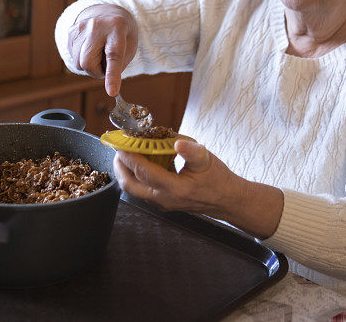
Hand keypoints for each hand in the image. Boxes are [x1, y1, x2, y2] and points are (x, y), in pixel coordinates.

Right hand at [68, 4, 137, 95]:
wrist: (109, 12)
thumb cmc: (123, 33)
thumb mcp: (131, 45)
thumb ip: (119, 63)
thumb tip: (103, 77)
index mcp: (117, 27)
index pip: (114, 55)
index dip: (112, 75)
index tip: (112, 91)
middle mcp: (96, 25)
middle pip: (88, 62)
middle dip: (97, 71)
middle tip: (106, 65)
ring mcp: (80, 27)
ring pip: (79, 63)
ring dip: (90, 65)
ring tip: (99, 52)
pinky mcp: (71, 32)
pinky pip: (74, 58)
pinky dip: (83, 59)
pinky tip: (90, 49)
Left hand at [113, 139, 239, 216]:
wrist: (227, 200)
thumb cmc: (218, 179)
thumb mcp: (207, 160)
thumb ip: (192, 151)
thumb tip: (178, 143)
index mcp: (175, 188)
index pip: (144, 172)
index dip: (130, 156)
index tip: (122, 143)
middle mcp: (165, 199)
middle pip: (130, 186)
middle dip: (120, 167)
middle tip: (118, 149)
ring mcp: (162, 204)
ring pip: (134, 190)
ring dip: (126, 172)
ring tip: (125, 155)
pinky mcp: (163, 204)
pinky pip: (142, 191)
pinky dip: (135, 177)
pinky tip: (140, 164)